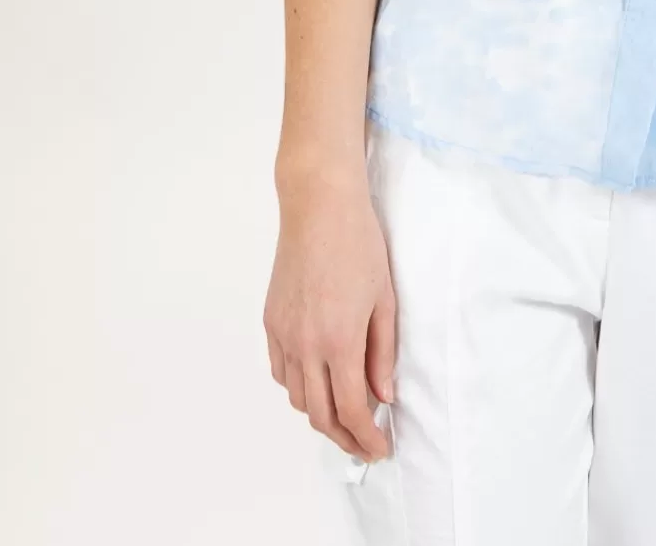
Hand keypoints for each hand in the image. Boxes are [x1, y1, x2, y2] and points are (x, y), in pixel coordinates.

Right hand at [263, 169, 396, 462]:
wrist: (318, 206)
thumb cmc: (358, 244)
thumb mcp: (384, 299)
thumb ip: (382, 352)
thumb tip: (382, 396)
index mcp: (338, 341)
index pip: (350, 410)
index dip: (366, 438)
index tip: (381, 448)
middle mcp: (305, 345)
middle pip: (319, 415)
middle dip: (344, 438)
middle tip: (365, 444)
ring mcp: (282, 334)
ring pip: (296, 397)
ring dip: (320, 415)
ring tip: (344, 415)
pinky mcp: (270, 321)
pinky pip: (281, 371)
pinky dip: (299, 388)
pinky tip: (317, 382)